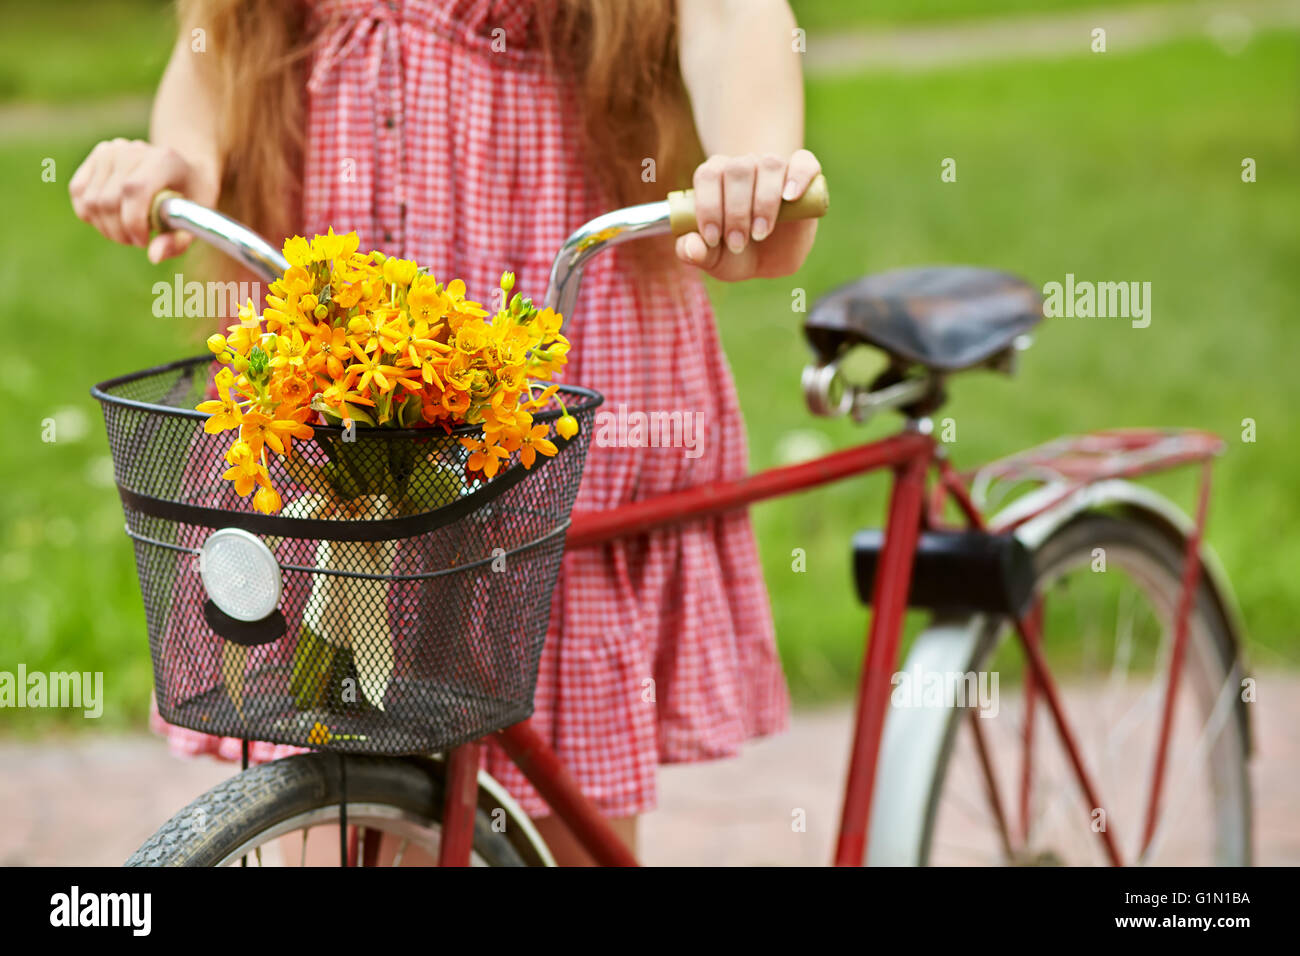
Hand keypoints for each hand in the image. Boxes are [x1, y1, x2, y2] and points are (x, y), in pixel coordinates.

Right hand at [69, 138, 218, 262]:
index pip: (134, 190)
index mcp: (163, 160)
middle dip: (120, 232)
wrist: (183, 167)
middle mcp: (132, 150)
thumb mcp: (195, 219)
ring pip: (91, 201)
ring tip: (128, 231)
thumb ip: (177, 241)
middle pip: (108, 200)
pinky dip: (91, 215)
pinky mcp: (95, 156)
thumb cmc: (191, 197)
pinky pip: (79, 193)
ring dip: (106, 227)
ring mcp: (110, 151)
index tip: (144, 241)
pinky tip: (112, 220)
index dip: (133, 223)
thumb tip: (154, 256)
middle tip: (137, 241)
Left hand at [675, 148, 821, 280]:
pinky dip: (799, 176)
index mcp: (715, 178)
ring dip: (764, 201)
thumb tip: (691, 247)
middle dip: (735, 211)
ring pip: (769, 164)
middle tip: (738, 243)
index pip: (708, 175)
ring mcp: (774, 168)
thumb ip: (696, 254)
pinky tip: (791, 197)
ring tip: (761, 233)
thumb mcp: (713, 260)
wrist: (771, 257)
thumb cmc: (736, 252)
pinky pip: (804, 163)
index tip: (713, 238)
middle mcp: (743, 165)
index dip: (708, 205)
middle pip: (737, 169)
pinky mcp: (803, 175)